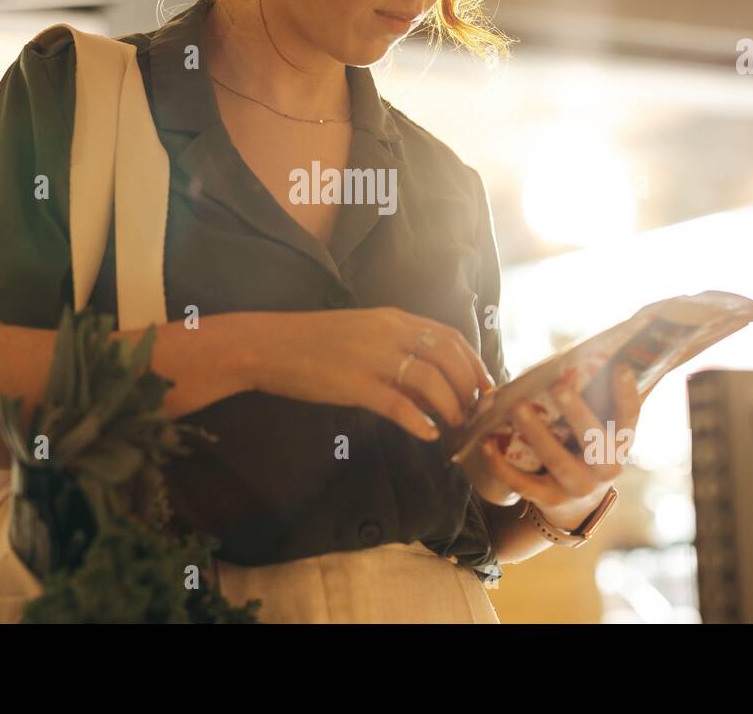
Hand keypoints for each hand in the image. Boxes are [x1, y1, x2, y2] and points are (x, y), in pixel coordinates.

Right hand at [243, 307, 494, 442]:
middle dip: (469, 386)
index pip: (449, 336)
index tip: (485, 386)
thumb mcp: (361, 331)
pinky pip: (399, 405)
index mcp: (392, 318)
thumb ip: (394, 345)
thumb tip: (427, 376)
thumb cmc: (312, 341)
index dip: (473, 362)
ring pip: (431, 381)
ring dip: (450, 406)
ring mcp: (373, 358)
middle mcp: (389, 333)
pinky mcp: (355, 384)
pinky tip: (427, 434)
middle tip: (474, 412)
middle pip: (449, 357)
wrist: (268, 344)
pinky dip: (419, 421)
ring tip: (454, 424)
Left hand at [469, 364, 647, 523]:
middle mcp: (604, 468)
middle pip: (594, 440)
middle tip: (559, 385)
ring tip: (516, 407)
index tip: (620, 366)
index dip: (627, 393)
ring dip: (536, 433)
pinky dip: (502, 464)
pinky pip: (523, 483)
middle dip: (577, 412)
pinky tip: (487, 444)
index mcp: (619, 443)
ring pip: (557, 460)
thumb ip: (592, 399)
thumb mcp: (596, 428)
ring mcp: (577, 487)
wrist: (577, 504)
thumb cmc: (583, 447)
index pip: (629, 417)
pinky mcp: (549, 499)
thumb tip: (572, 357)